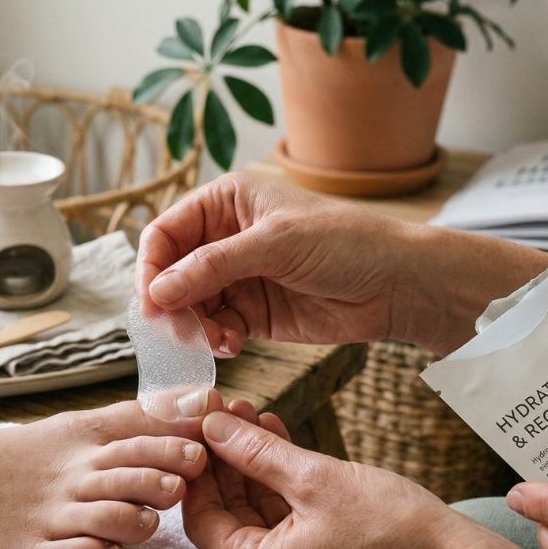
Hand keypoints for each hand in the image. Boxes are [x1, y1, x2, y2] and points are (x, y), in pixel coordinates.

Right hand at [135, 173, 410, 355]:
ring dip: (193, 328)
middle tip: (178, 333)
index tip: (151, 303)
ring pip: (190, 307)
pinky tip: (231, 346)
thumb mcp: (275, 244)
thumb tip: (159, 291)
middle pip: (171, 274)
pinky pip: (216, 329)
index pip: (165, 234)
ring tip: (213, 341)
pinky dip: (216, 341)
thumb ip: (214, 266)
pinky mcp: (253, 313)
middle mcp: (225, 238)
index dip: (151, 268)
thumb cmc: (345, 243)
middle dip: (170, 305)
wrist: (397, 284)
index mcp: (225, 202)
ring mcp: (238, 278)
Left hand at [183, 406, 483, 548]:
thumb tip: (213, 425)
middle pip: (228, 518)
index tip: (196, 424)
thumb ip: (255, 451)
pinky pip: (286, 529)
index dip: (196, 467)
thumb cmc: (394, 531)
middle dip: (227, 461)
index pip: (200, 518)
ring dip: (255, 469)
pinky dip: (281, 490)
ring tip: (253, 416)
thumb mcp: (314, 477)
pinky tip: (280, 443)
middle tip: (226, 412)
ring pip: (258, 520)